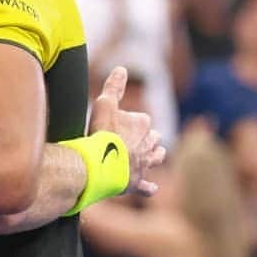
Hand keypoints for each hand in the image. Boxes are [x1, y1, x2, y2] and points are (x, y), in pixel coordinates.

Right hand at [88, 67, 165, 196]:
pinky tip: (153, 189)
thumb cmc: (102, 133)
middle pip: (153, 138)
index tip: (120, 122)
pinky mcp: (137, 183)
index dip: (131, 120)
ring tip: (154, 156)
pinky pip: (146, 187)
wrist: (101, 164)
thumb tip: (121, 68)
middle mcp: (148, 144)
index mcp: (142, 124)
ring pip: (155, 159)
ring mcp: (144, 165)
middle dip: (149, 138)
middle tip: (139, 140)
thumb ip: (113, 87)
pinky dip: (149, 188)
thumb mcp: (104, 104)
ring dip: (155, 157)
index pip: (141, 119)